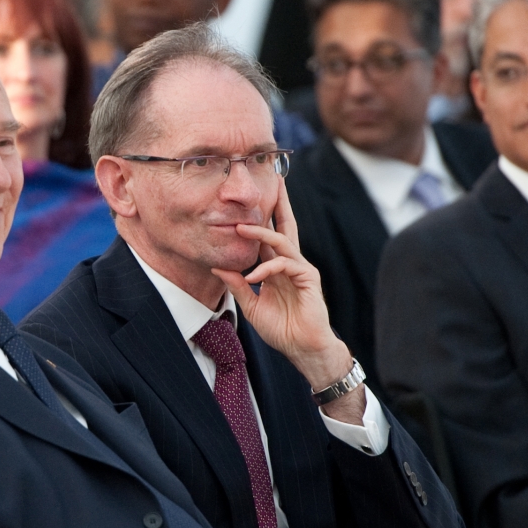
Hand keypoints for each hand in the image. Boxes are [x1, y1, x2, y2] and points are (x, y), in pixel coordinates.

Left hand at [212, 181, 363, 422]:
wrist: (303, 348)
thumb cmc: (282, 329)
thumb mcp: (251, 306)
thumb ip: (238, 286)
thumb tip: (218, 268)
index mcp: (278, 268)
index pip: (271, 237)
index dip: (262, 219)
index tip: (251, 201)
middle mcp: (291, 263)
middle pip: (285, 227)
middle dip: (279, 203)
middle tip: (274, 179)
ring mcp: (301, 269)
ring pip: (282, 241)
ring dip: (261, 233)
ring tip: (241, 227)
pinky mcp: (309, 278)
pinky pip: (285, 264)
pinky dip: (267, 268)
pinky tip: (253, 276)